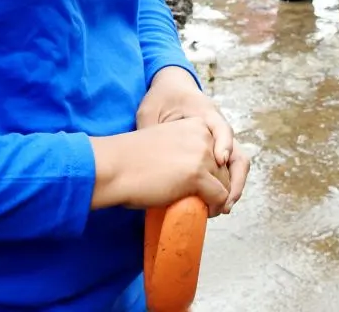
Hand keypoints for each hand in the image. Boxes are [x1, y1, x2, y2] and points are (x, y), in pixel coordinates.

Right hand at [90, 119, 232, 215]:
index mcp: (195, 125)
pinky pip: (220, 196)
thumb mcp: (166, 143)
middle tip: (203, 201)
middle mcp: (202, 136)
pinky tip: (205, 213)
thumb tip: (199, 174)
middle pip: (225, 168)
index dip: (213, 170)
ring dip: (217, 199)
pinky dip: (215, 208)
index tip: (203, 184)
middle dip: (217, 186)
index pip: (219, 151)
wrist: (113, 167)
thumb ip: (185, 149)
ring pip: (226, 184)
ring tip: (203, 208)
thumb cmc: (131, 160)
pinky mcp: (197, 175)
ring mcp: (201, 154)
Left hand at [137, 67, 248, 211]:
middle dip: (235, 179)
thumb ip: (152, 131)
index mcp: (204, 111)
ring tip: (222, 207)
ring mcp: (220, 137)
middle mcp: (218, 125)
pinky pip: (229, 167)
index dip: (223, 144)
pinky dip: (227, 184)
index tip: (219, 161)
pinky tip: (216, 200)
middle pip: (237, 151)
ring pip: (238, 162)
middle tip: (224, 202)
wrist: (171, 88)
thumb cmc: (160, 98)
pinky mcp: (216, 147)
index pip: (221, 127)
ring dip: (234, 185)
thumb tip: (148, 160)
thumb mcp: (150, 111)